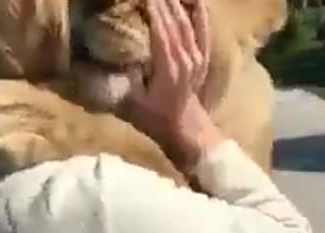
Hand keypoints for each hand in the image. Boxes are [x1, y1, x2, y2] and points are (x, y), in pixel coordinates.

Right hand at [125, 0, 224, 169]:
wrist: (184, 129)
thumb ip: (127, 77)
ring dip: (176, 3)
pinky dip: (200, 15)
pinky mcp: (202, 59)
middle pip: (173, 22)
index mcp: (168, 67)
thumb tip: (121, 52)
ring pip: (187, 23)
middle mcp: (184, 58)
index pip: (159, 29)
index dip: (151, 8)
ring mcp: (196, 58)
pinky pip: (204, 32)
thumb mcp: (132, 102)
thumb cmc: (154, 118)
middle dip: (162, 0)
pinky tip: (197, 1)